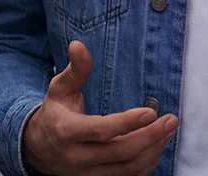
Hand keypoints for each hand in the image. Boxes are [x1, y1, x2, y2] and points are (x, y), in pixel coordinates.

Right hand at [23, 40, 178, 174]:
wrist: (37, 149)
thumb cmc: (54, 114)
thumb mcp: (59, 88)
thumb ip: (75, 69)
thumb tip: (78, 45)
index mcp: (68, 132)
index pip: (101, 130)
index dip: (126, 123)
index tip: (150, 112)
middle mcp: (77, 157)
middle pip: (120, 153)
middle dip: (150, 137)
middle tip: (171, 120)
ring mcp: (87, 174)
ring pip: (126, 169)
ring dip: (152, 151)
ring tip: (168, 131)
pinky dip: (145, 165)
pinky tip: (157, 147)